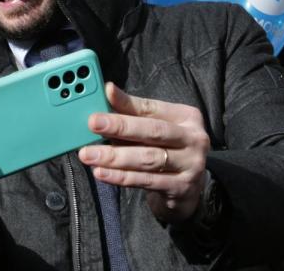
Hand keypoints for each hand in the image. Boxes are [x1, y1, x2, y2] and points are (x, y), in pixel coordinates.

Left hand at [79, 83, 210, 222]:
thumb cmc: (166, 151)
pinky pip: (145, 181)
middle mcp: (194, 139)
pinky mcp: (181, 188)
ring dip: (114, 156)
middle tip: (92, 124)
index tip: (105, 94)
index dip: (127, 102)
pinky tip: (101, 172)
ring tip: (89, 154)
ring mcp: (191, 165)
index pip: (152, 108)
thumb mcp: (155, 128)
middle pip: (153, 131)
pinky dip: (121, 177)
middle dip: (120, 127)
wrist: (187, 191)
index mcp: (187, 117)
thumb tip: (108, 91)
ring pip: (147, 158)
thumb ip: (132, 112)